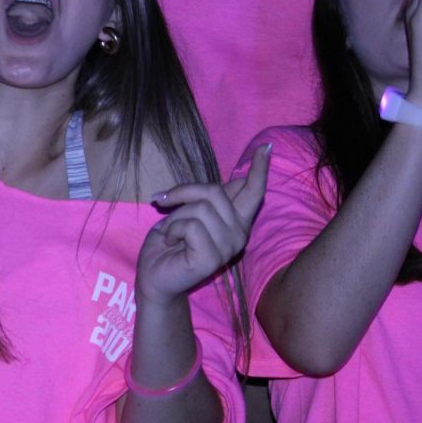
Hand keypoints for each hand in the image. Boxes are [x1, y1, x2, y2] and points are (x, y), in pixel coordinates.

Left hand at [135, 143, 270, 305]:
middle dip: (184, 193)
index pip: (253, 191)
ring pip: (200, 208)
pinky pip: (190, 225)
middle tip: (165, 204)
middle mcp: (239, 233)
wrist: (155, 275)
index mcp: (235, 221)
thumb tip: (236, 177)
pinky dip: (172, 229)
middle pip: (215, 191)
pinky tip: (171, 243)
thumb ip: (209, 198)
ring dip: (175, 217)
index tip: (266, 146)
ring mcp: (228, 247)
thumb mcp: (189, 212)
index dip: (259, 169)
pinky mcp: (213, 257)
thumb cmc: (169, 242)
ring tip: (171, 233)